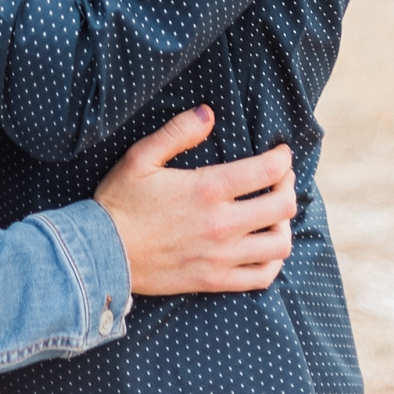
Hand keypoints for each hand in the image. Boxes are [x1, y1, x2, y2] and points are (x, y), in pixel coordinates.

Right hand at [94, 106, 295, 294]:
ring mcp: (222, 257)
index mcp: (208, 189)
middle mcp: (222, 224)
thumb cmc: (121, 202)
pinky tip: (265, 247)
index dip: (282, 158)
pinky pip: (262, 276)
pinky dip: (274, 261)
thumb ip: (178, 132)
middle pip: (282, 207)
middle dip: (289, 187)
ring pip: (279, 244)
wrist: (103, 253)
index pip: (267, 171)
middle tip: (281, 179)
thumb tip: (208, 112)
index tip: (281, 153)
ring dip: (285, 225)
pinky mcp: (216, 281)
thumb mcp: (141, 157)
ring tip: (275, 214)